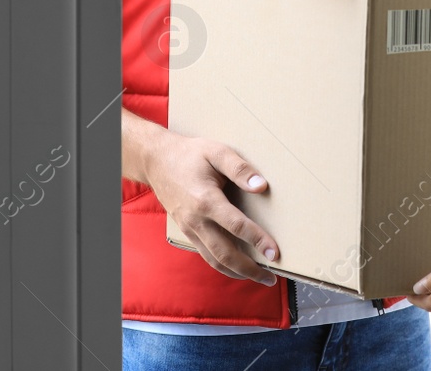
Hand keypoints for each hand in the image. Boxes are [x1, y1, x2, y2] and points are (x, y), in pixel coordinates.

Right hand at [145, 128, 280, 285]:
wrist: (156, 161)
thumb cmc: (189, 155)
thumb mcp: (216, 152)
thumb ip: (240, 168)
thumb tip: (261, 186)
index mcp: (206, 200)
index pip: (236, 226)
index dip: (257, 240)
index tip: (274, 252)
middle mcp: (196, 220)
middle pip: (224, 253)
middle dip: (249, 269)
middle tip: (271, 278)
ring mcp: (190, 229)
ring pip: (214, 260)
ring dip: (237, 272)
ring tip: (259, 278)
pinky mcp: (187, 232)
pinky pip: (206, 254)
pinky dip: (223, 266)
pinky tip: (237, 268)